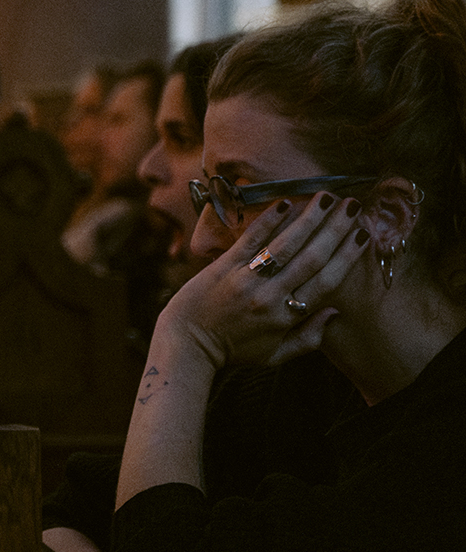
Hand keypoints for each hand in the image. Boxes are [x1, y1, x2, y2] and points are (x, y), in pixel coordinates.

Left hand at [159, 193, 366, 369]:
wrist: (187, 342)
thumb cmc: (234, 350)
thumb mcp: (275, 354)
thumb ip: (308, 337)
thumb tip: (335, 311)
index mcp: (287, 317)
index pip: (326, 282)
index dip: (347, 257)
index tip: (363, 236)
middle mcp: (270, 296)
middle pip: (311, 258)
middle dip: (335, 230)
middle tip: (353, 206)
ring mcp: (246, 278)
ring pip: (285, 245)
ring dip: (309, 219)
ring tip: (328, 197)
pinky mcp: (223, 266)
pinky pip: (249, 239)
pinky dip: (267, 220)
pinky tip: (284, 202)